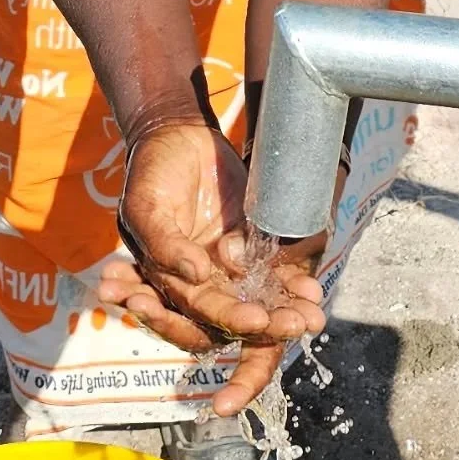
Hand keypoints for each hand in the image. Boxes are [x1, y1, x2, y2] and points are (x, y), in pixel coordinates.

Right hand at [98, 122, 325, 414]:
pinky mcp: (250, 244)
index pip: (197, 314)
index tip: (254, 319)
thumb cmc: (152, 172)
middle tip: (296, 324)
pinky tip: (311, 291)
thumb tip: (196, 275)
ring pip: (258, 299)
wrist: (176, 134)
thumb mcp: (146, 206)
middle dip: (266, 324)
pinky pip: (273, 271)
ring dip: (285, 312)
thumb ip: (165, 244)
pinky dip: (292, 284)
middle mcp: (200, 280)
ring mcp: (227, 264)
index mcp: (169, 279)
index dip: (225, 320)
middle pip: (234, 314)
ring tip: (312, 317)